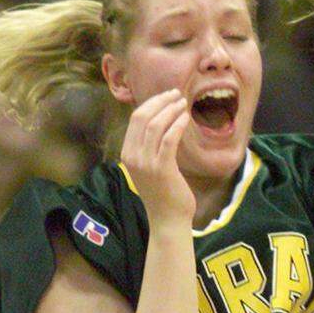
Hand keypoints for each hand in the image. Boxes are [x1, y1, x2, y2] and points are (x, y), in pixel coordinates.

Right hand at [119, 88, 194, 223]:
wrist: (168, 218)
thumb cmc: (163, 191)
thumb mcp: (150, 165)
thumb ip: (150, 146)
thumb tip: (161, 120)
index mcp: (127, 152)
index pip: (135, 119)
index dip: (152, 103)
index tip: (167, 95)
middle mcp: (132, 156)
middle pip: (142, 117)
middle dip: (160, 101)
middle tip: (177, 94)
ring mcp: (145, 163)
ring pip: (155, 125)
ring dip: (171, 110)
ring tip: (183, 103)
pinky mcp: (161, 169)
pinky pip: (168, 140)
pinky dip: (177, 125)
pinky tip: (186, 118)